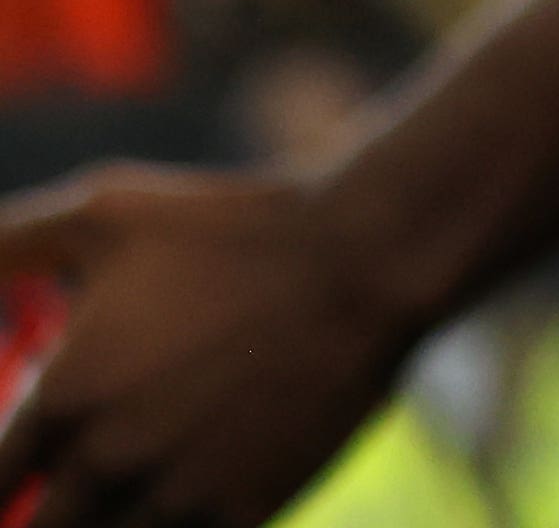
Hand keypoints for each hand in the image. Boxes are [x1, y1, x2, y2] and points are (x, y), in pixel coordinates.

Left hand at [0, 164, 430, 527]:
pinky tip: (179, 496)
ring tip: (119, 490)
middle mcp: (108, 462)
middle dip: (41, 514)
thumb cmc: (234, 228)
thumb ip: (9, 244)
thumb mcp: (105, 211)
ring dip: (101, 522)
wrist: (372, 260)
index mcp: (62, 400)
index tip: (16, 476)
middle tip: (60, 490)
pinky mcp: (246, 514)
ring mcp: (179, 496)